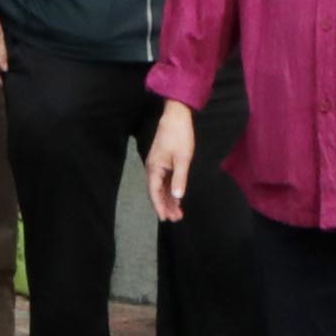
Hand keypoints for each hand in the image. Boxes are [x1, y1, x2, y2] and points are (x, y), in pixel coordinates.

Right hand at [146, 102, 196, 219]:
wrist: (177, 116)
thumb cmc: (179, 135)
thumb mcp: (182, 159)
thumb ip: (179, 179)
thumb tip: (177, 197)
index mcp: (154, 168)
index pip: (154, 192)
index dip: (160, 206)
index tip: (166, 219)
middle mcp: (152, 168)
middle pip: (157, 192)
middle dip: (166, 205)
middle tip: (176, 218)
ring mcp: (157, 164)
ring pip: (161, 187)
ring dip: (169, 199)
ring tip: (178, 211)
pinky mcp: (163, 161)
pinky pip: (164, 180)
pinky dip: (170, 189)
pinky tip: (177, 197)